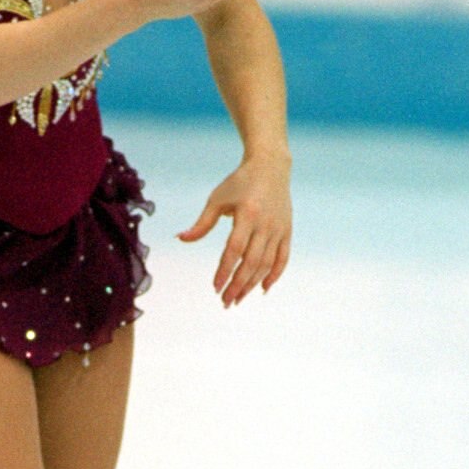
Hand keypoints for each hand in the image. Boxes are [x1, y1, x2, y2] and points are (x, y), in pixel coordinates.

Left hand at [177, 150, 292, 306]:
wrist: (270, 167)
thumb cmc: (239, 183)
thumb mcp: (217, 199)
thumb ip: (202, 223)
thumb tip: (181, 238)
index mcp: (247, 215)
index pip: (234, 250)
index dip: (225, 270)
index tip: (215, 287)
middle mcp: (266, 224)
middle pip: (251, 262)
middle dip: (238, 285)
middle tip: (225, 301)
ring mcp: (279, 229)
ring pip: (267, 264)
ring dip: (252, 284)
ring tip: (238, 298)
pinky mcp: (287, 231)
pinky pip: (283, 258)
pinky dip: (274, 275)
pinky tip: (263, 289)